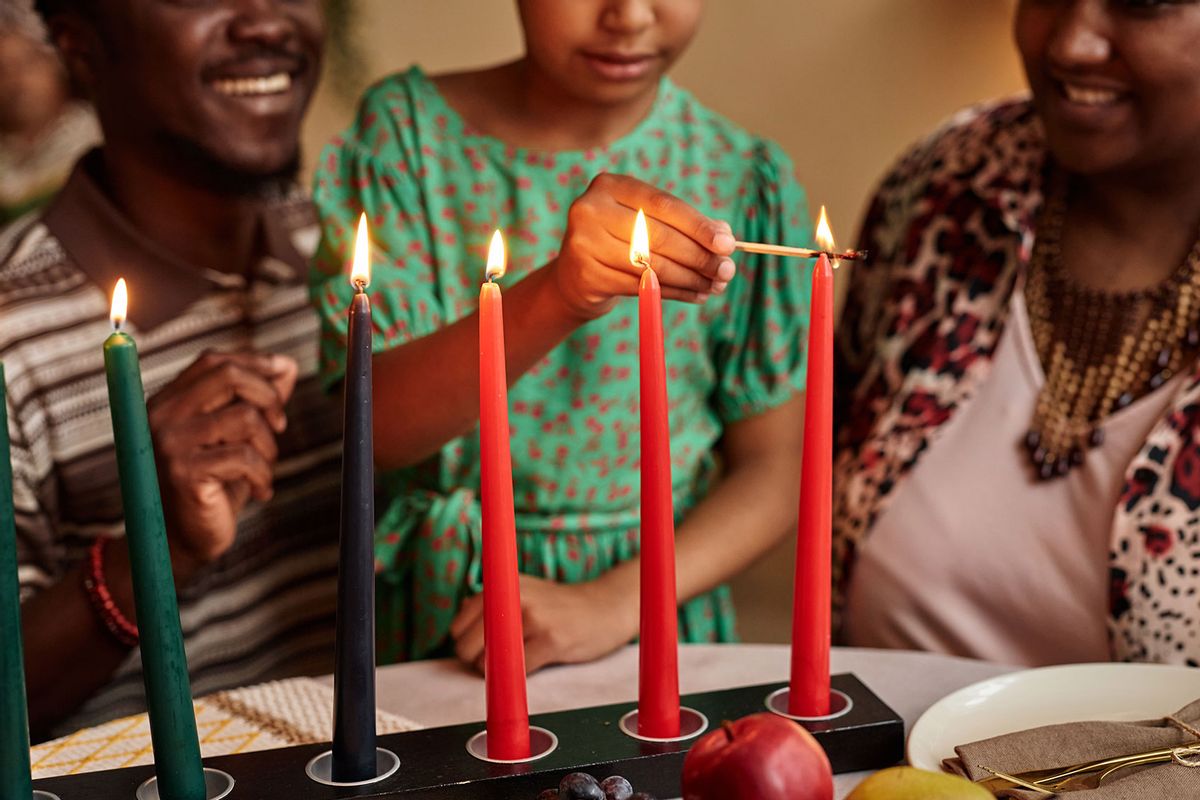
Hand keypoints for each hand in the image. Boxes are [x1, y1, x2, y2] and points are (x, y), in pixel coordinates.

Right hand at [146, 351, 297, 580]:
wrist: (183, 541)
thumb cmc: (214, 485)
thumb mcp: (236, 436)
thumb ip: (256, 399)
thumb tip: (285, 364)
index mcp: (168, 402)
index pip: (213, 361)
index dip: (255, 362)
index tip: (283, 374)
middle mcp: (161, 415)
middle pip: (228, 375)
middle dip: (268, 397)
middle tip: (280, 426)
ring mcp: (169, 442)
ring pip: (245, 418)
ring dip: (269, 447)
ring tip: (262, 471)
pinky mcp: (184, 471)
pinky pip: (245, 457)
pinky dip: (263, 476)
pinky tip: (259, 493)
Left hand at [450, 574, 638, 673]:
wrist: (605, 607)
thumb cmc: (560, 605)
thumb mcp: (525, 590)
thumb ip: (493, 602)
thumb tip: (459, 619)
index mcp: (502, 586)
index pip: (458, 626)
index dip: (465, 646)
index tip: (481, 651)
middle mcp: (513, 598)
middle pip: (467, 646)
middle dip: (476, 663)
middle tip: (498, 663)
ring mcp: (533, 618)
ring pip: (489, 660)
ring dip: (496, 673)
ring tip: (515, 664)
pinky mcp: (551, 640)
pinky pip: (518, 670)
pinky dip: (520, 676)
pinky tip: (535, 664)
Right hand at [550, 173, 737, 318]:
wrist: (576, 276)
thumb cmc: (621, 241)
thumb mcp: (648, 223)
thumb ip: (685, 225)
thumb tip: (725, 237)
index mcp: (611, 185)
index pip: (664, 205)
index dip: (698, 225)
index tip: (728, 243)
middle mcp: (592, 209)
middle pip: (659, 236)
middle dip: (699, 256)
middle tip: (726, 271)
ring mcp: (585, 243)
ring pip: (652, 265)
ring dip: (690, 279)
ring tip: (714, 286)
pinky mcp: (588, 275)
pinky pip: (641, 287)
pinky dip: (674, 293)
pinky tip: (694, 294)